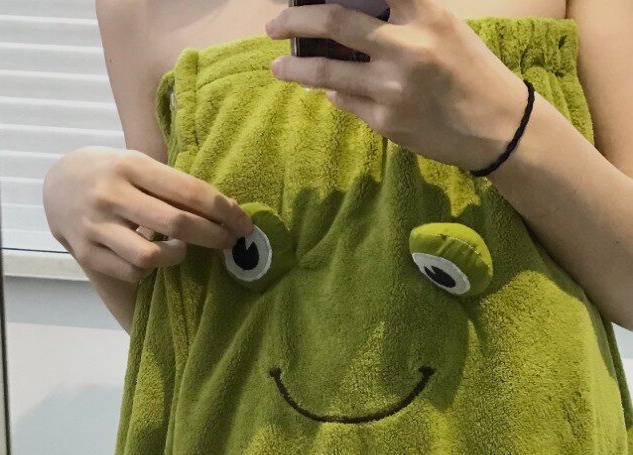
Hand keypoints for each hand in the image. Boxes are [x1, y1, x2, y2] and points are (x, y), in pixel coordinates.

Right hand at [42, 146, 253, 282]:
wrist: (56, 185)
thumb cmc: (110, 174)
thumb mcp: (136, 164)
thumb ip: (170, 184)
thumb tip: (225, 210)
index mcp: (130, 166)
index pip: (188, 191)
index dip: (223, 210)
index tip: (244, 224)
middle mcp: (112, 194)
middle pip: (177, 224)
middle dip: (213, 236)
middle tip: (229, 242)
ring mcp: (96, 226)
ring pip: (150, 257)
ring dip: (176, 257)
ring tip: (180, 250)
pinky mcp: (87, 253)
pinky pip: (131, 273)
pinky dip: (148, 271)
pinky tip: (150, 259)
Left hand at [266, 0, 528, 172]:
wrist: (497, 125)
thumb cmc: (468, 69)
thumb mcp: (441, 26)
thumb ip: (398, 15)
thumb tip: (344, 11)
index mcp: (424, 13)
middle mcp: (406, 47)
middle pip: (332, 22)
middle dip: (293, 20)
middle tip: (275, 24)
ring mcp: (393, 88)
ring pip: (325, 74)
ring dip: (294, 69)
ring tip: (277, 66)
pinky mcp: (386, 122)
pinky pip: (344, 101)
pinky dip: (330, 91)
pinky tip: (326, 88)